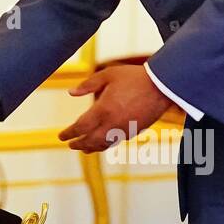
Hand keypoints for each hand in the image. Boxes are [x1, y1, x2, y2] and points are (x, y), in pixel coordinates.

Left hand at [57, 65, 171, 152]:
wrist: (162, 86)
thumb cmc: (133, 77)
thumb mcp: (108, 75)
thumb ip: (88, 84)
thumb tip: (71, 93)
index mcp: (103, 110)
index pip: (81, 127)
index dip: (69, 133)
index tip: (61, 136)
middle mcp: (113, 124)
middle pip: (90, 141)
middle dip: (78, 144)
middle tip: (70, 144)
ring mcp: (125, 130)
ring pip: (104, 145)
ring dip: (91, 148)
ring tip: (83, 149)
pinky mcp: (135, 131)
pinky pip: (116, 142)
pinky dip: (106, 145)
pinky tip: (102, 142)